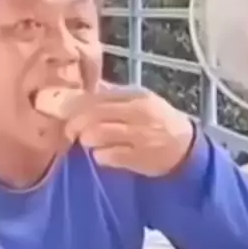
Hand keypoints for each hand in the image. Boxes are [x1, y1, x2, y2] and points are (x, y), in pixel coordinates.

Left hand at [64, 84, 194, 176]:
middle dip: (74, 124)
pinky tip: (104, 155)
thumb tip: (83, 89)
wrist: (186, 147)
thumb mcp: (140, 100)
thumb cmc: (158, 121)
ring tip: (89, 142)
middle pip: (92, 115)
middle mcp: (137, 113)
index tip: (61, 111)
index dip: (74, 104)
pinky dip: (100, 156)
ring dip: (86, 140)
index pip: (96, 97)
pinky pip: (106, 156)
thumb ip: (112, 94)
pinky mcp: (138, 158)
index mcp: (135, 96)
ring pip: (96, 135)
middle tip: (70, 131)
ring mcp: (138, 136)